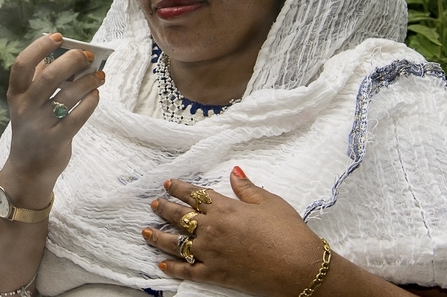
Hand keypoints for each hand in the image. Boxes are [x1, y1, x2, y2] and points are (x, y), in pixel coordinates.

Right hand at [1, 33, 104, 196]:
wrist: (29, 169)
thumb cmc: (32, 128)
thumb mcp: (27, 103)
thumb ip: (39, 79)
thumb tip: (63, 52)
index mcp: (16, 94)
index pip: (22, 64)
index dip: (40, 47)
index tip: (58, 37)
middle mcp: (26, 108)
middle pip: (49, 76)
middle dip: (72, 61)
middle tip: (87, 56)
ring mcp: (41, 125)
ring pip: (69, 95)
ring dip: (89, 80)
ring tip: (100, 75)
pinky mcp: (58, 139)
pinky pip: (79, 115)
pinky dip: (90, 101)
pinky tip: (95, 94)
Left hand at [143, 168, 325, 296]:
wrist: (300, 268)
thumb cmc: (289, 232)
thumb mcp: (270, 202)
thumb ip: (247, 188)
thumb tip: (234, 171)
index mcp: (224, 208)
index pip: (194, 194)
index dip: (179, 188)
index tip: (168, 184)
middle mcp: (212, 229)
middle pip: (179, 216)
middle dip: (164, 209)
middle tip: (153, 204)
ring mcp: (211, 253)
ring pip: (176, 243)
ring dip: (158, 237)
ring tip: (146, 233)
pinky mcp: (216, 274)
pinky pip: (188, 271)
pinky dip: (173, 269)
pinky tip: (162, 265)